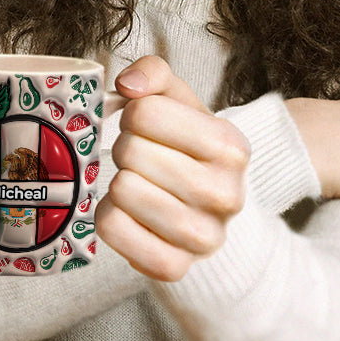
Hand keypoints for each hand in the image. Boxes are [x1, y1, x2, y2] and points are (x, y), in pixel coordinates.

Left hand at [95, 56, 249, 281]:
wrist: (207, 209)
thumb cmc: (184, 147)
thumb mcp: (178, 101)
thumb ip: (154, 73)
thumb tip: (128, 84)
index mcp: (231, 146)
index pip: (144, 112)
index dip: (133, 115)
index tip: (146, 127)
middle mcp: (226, 194)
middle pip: (129, 152)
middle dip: (125, 149)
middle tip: (140, 159)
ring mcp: (203, 238)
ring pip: (121, 191)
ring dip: (117, 182)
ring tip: (137, 184)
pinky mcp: (174, 267)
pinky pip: (111, 229)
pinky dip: (108, 217)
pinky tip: (129, 213)